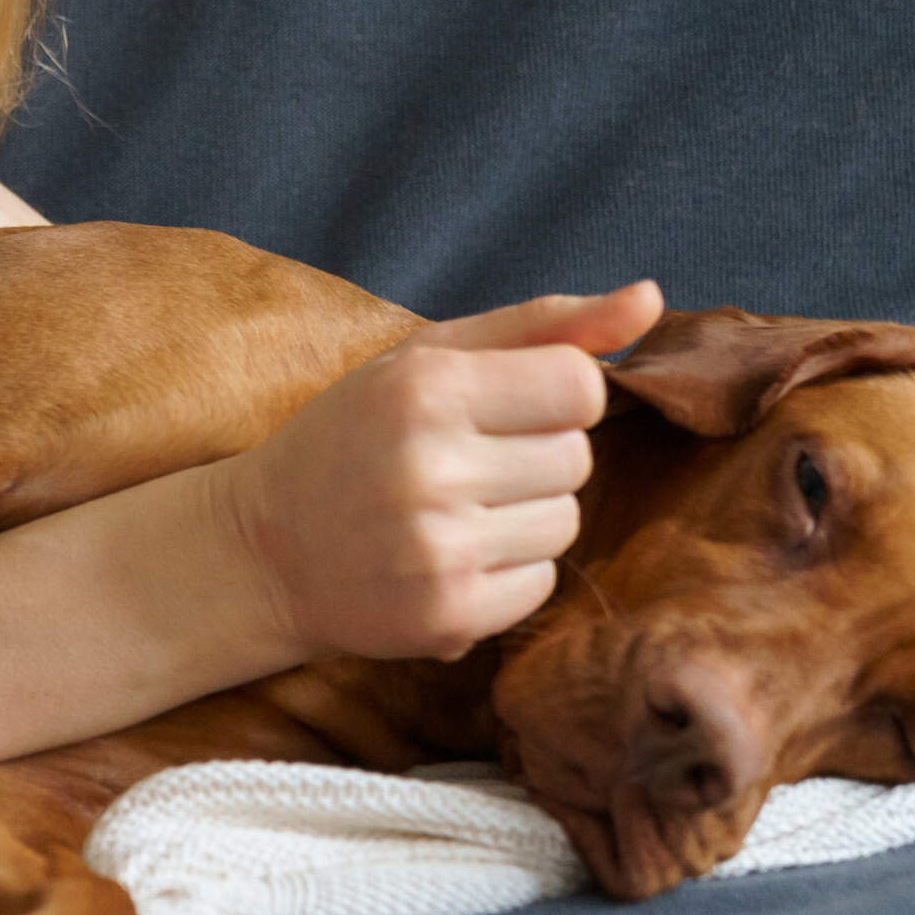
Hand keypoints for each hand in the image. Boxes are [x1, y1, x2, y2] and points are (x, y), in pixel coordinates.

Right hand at [218, 281, 666, 661]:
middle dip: (534, 457)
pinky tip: (449, 557)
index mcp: (426, 388)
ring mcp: (440, 548)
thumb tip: (651, 299)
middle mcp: (431, 467)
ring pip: (566, 522)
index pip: (580, 386)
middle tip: (463, 464)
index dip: (553, 396)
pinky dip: (508, 572)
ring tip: (453, 512)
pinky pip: (542, 584)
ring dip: (525, 516)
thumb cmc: (353, 437)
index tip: (498, 408)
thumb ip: (542, 326)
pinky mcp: (448, 615)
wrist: (262, 550)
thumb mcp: (427, 359)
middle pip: (577, 458)